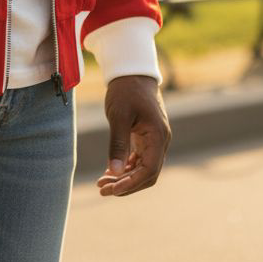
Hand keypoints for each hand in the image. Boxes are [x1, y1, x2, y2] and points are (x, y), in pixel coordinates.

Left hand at [95, 74, 170, 196]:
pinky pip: (139, 159)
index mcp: (158, 136)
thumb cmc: (125, 90)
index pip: (149, 170)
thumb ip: (118, 144)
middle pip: (147, 174)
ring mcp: (155, 140)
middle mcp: (160, 141)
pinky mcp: (146, 137)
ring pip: (143, 168)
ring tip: (102, 182)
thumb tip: (114, 172)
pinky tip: (109, 171)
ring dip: (124, 178)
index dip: (131, 184)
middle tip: (102, 189)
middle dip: (126, 185)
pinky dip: (126, 167)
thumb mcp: (119, 115)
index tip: (111, 189)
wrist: (132, 71)